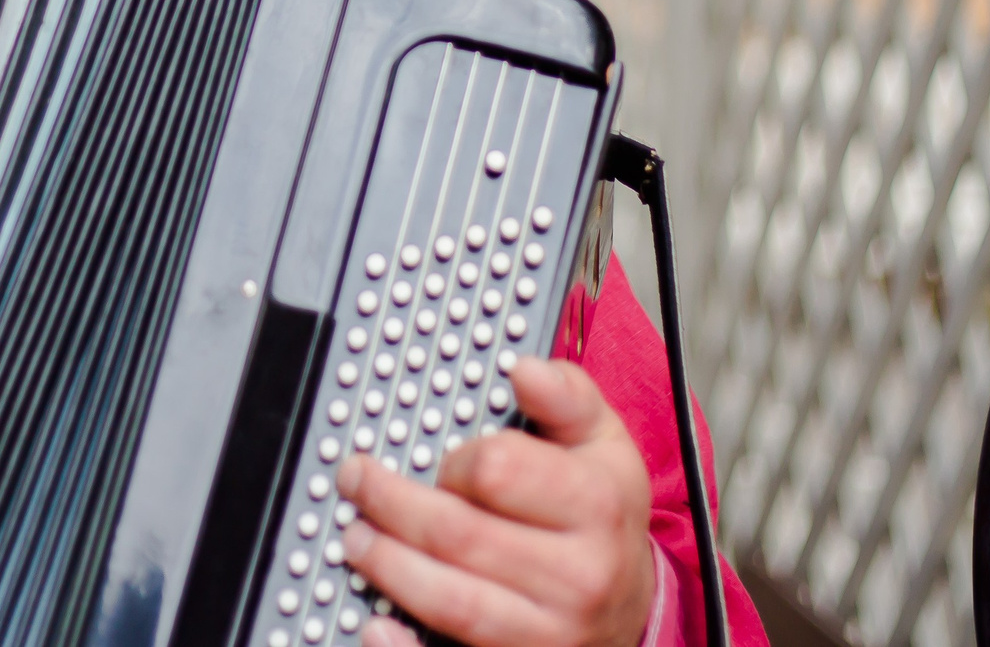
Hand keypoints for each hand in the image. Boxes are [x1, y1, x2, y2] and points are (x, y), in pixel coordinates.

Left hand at [339, 355, 656, 646]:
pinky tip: (376, 624)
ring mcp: (551, 632)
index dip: (455, 460)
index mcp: (596, 505)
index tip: (441, 460)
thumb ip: (566, 396)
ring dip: (388, 566)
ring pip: (452, 601)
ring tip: (355, 538)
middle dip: (391, 504)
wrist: (634, 604)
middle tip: (356, 482)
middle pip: (460, 536)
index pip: (498, 472)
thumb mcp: (602, 443)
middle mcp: (578, 575)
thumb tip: (523, 368)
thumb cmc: (604, 513)